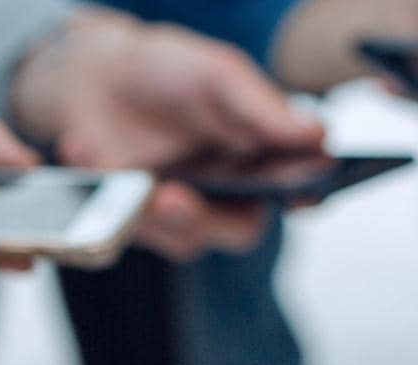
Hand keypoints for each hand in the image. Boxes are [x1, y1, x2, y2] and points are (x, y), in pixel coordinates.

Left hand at [11, 10, 324, 257]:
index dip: (304, 194)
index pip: (295, 186)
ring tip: (161, 193)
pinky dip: (137, 210)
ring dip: (175, 218)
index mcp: (261, 156)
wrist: (98, 76)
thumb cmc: (168, 72)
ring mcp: (183, 209)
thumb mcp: (220, 76)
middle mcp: (228, 191)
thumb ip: (264, 109)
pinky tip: (127, 180)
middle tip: (194, 196)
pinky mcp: (141, 219)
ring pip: (190, 238)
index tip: (302, 192)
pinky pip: (143, 233)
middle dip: (220, 218)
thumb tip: (319, 135)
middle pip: (241, 228)